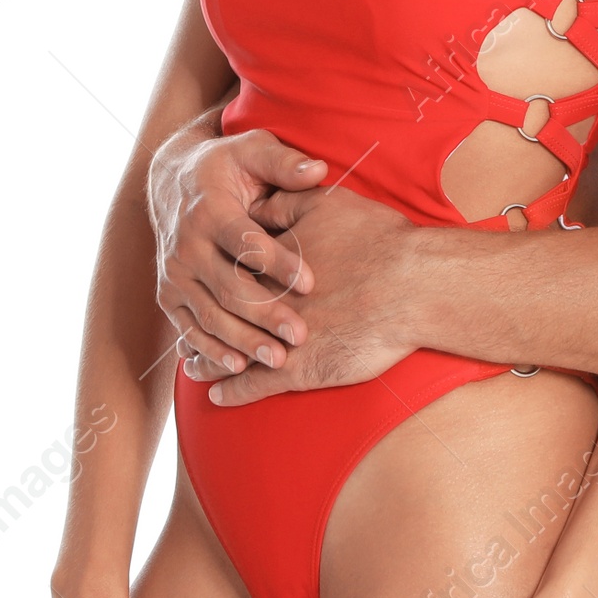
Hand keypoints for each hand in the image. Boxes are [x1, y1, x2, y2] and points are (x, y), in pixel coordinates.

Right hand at [149, 125, 324, 376]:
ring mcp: (174, 274)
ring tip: (277, 359)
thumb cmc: (225, 166)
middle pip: (227, 287)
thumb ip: (284, 162)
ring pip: (209, 315)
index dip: (278, 263)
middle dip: (264, 313)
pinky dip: (210, 350)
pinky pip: (188, 328)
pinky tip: (238, 366)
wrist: (170, 180)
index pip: (245, 242)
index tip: (311, 283)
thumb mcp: (252, 150)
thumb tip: (318, 170)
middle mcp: (186, 246)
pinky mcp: (168, 295)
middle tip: (299, 334)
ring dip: (242, 340)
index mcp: (209, 210)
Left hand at [193, 184, 422, 404]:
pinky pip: (252, 387)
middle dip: (202, 326)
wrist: (413, 284)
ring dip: (208, 362)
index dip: (211, 280)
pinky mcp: (297, 371)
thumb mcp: (329, 203)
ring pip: (229, 354)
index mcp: (270, 263)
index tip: (198, 284)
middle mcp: (266, 303)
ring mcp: (278, 340)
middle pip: (221, 316)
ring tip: (193, 367)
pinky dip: (233, 393)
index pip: (229, 272)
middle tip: (185, 337)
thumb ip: (288, 199)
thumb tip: (258, 202)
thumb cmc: (377, 240)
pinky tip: (220, 397)